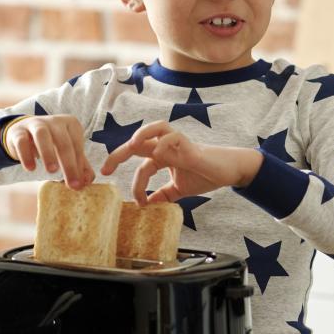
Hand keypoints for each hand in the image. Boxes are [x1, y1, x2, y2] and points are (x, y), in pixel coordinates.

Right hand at [4, 115, 93, 189]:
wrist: (24, 132)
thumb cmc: (53, 143)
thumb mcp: (68, 152)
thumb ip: (80, 166)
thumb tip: (87, 181)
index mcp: (71, 124)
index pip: (77, 145)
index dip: (79, 165)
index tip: (79, 185)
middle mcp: (55, 121)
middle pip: (63, 142)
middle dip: (69, 164)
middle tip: (71, 184)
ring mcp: (35, 124)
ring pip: (42, 136)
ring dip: (48, 153)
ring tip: (52, 171)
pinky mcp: (18, 131)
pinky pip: (22, 141)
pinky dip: (26, 155)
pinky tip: (31, 168)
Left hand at [99, 121, 262, 203]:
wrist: (229, 172)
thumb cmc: (205, 175)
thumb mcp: (178, 190)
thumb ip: (163, 195)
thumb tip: (147, 206)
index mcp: (162, 156)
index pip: (140, 164)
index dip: (134, 183)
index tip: (137, 202)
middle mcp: (167, 147)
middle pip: (137, 142)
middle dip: (118, 154)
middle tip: (105, 169)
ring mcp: (179, 144)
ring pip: (156, 128)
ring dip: (141, 135)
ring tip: (131, 146)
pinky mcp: (191, 146)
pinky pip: (173, 136)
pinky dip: (164, 142)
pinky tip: (159, 154)